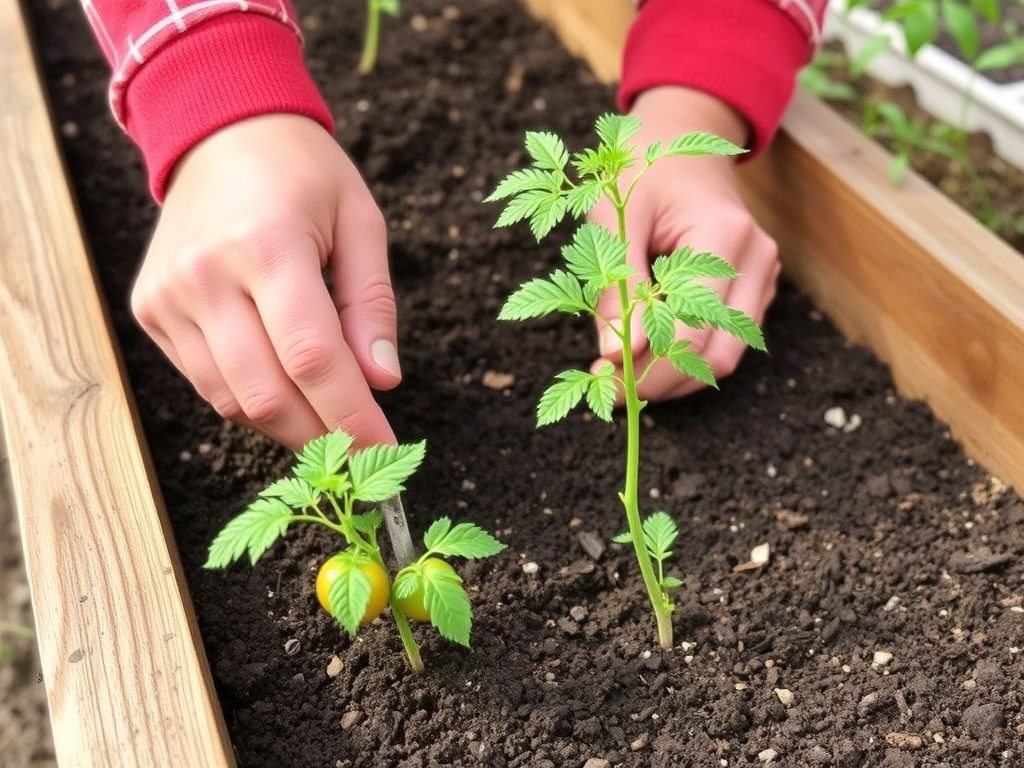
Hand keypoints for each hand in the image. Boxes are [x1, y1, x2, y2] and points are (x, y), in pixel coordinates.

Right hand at [131, 114, 399, 449]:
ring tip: (326, 422)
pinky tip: (283, 390)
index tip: (384, 450)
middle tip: (359, 450)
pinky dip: (249, 401)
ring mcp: (169, 296)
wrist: (220, 132)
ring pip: (231, 400)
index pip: (312, 358)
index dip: (351, 415)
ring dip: (285, 425)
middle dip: (320, 434)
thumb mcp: (361, 222)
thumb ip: (371, 305)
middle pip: (267, 393)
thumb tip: (383, 381)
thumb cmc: (304, 174)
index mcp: (266, 245)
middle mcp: (205, 275)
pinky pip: (205, 382)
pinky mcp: (150, 309)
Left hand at [588, 86, 779, 402]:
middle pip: (716, 356)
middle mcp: (756, 260)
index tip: (600, 375)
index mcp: (723, 235)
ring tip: (624, 372)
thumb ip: (618, 289)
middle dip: (660, 382)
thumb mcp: (615, 219)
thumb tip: (614, 357)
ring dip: (674, 376)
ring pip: (726, 358)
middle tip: (608, 387)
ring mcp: (764, 276)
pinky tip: (648, 351)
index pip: (691, 329)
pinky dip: (687, 357)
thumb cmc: (641, 168)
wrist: (684, 135)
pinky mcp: (756, 289)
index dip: (646, 365)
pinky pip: (725, 341)